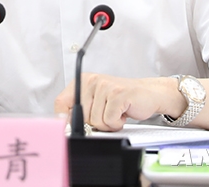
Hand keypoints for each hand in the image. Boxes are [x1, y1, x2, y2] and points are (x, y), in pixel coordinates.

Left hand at [54, 73, 184, 131]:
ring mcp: (105, 86)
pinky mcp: (117, 95)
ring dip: (108, 123)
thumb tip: (64, 126)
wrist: (147, 93)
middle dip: (93, 123)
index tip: (71, 128)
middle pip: (79, 117)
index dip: (64, 120)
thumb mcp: (96, 102)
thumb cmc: (121, 100)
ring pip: (95, 121)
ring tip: (116, 112)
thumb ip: (79, 111)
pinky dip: (117, 123)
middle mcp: (91, 81)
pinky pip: (109, 121)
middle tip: (107, 114)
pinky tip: (123, 112)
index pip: (60, 103)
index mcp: (82, 81)